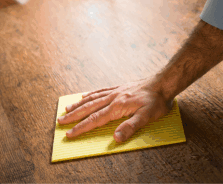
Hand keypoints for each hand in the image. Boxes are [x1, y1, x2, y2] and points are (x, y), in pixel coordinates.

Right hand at [57, 76, 173, 142]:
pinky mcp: (118, 87)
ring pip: (92, 99)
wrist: (162, 83)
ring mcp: (114, 91)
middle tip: (60, 121)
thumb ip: (130, 127)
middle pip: (89, 108)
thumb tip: (115, 138)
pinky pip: (100, 90)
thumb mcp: (147, 117)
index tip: (69, 133)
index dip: (81, 127)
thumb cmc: (156, 101)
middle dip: (74, 116)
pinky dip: (90, 94)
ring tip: (66, 109)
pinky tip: (84, 96)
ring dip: (78, 105)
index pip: (95, 119)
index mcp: (117, 107)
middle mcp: (112, 98)